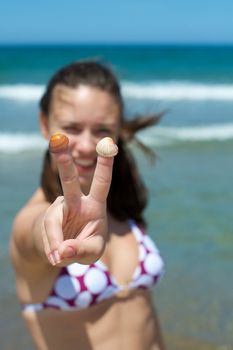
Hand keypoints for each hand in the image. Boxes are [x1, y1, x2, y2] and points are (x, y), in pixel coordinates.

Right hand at [42, 134, 117, 265]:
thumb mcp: (92, 252)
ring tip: (61, 257)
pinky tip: (56, 256)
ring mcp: (58, 209)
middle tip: (57, 139)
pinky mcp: (45, 220)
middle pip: (68, 180)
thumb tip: (62, 250)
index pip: (102, 182)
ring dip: (57, 244)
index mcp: (95, 205)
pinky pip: (46, 235)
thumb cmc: (83, 246)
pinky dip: (52, 250)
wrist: (60, 251)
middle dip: (62, 161)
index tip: (109, 143)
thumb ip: (81, 250)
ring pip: (53, 223)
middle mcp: (75, 202)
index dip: (105, 164)